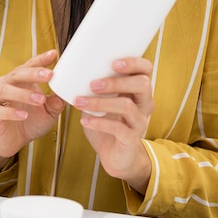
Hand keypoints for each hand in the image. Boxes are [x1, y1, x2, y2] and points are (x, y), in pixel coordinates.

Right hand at [0, 50, 64, 178]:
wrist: (12, 141)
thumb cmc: (30, 121)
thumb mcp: (48, 113)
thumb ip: (55, 103)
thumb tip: (66, 95)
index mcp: (22, 81)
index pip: (30, 66)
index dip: (41, 60)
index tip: (54, 54)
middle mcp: (8, 85)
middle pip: (17, 74)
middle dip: (33, 73)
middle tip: (49, 75)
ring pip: (7, 90)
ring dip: (24, 93)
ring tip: (40, 99)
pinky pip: (0, 110)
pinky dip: (12, 112)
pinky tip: (24, 115)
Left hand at [73, 57, 154, 193]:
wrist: (115, 155)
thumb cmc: (108, 121)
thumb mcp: (102, 100)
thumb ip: (95, 85)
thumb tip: (71, 68)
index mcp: (138, 89)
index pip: (146, 69)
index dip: (134, 63)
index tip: (113, 62)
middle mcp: (144, 103)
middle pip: (141, 84)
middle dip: (116, 82)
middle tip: (93, 84)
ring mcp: (139, 121)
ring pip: (127, 106)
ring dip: (101, 102)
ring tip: (80, 101)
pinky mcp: (131, 139)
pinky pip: (118, 129)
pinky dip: (98, 123)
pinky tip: (84, 121)